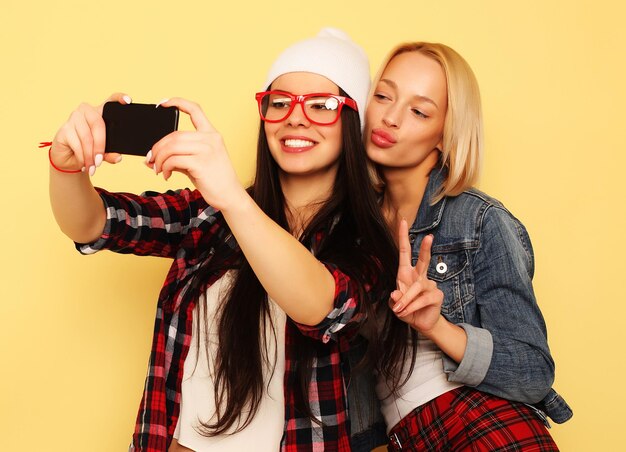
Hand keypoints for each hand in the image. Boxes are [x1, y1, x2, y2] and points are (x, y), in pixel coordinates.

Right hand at [50, 93, 127, 174]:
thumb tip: (118, 157)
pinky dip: (82, 157)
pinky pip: (76, 143)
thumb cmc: (89, 151)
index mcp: (100, 113)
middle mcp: (87, 111)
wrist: (68, 159)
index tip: (128, 101)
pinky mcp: (64, 128)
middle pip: (98, 124)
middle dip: (101, 146)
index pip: (110, 101)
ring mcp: (74, 118)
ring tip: (93, 167)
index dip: (119, 98)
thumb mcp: (103, 153)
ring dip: (90, 155)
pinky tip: (83, 164)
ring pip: (87, 137)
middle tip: (100, 161)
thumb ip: (111, 154)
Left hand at [146, 98, 245, 210]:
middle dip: (158, 147)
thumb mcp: (196, 162)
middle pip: (175, 134)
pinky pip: (174, 160)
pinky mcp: (201, 163)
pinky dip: (165, 167)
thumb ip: (176, 156)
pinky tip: (166, 175)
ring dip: (159, 158)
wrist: (229, 195)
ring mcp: (207, 150)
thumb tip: (150, 159)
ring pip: (172, 146)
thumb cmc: (213, 179)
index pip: (195, 110)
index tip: (162, 103)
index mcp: (211, 134)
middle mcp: (211, 138)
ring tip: (158, 169)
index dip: (178, 102)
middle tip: (151, 159)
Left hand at [390, 219, 443, 334]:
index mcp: (406, 273)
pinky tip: (407, 312)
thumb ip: (394, 299)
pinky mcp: (436, 295)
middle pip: (423, 260)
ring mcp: (430, 285)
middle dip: (425, 248)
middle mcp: (419, 276)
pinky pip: (421, 299)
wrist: (421, 324)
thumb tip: (395, 293)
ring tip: (400, 310)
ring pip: (416, 288)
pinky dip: (412, 306)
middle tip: (429, 237)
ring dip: (406, 300)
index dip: (403, 237)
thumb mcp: (395, 305)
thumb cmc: (408, 310)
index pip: (404, 252)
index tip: (402, 221)